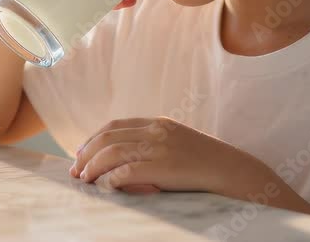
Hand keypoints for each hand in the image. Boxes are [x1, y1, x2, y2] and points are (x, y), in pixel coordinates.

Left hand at [69, 117, 257, 194]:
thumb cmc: (207, 162)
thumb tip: (127, 159)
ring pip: (112, 152)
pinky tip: (103, 187)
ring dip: (92, 167)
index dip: (93, 138)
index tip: (81, 152)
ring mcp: (160, 148)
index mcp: (159, 123)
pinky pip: (126, 171)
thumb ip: (156, 144)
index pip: (116, 125)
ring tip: (84, 180)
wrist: (233, 170)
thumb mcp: (180, 143)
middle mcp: (156, 131)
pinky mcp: (163, 168)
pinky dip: (110, 179)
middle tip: (76, 170)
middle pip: (109, 137)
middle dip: (86, 153)